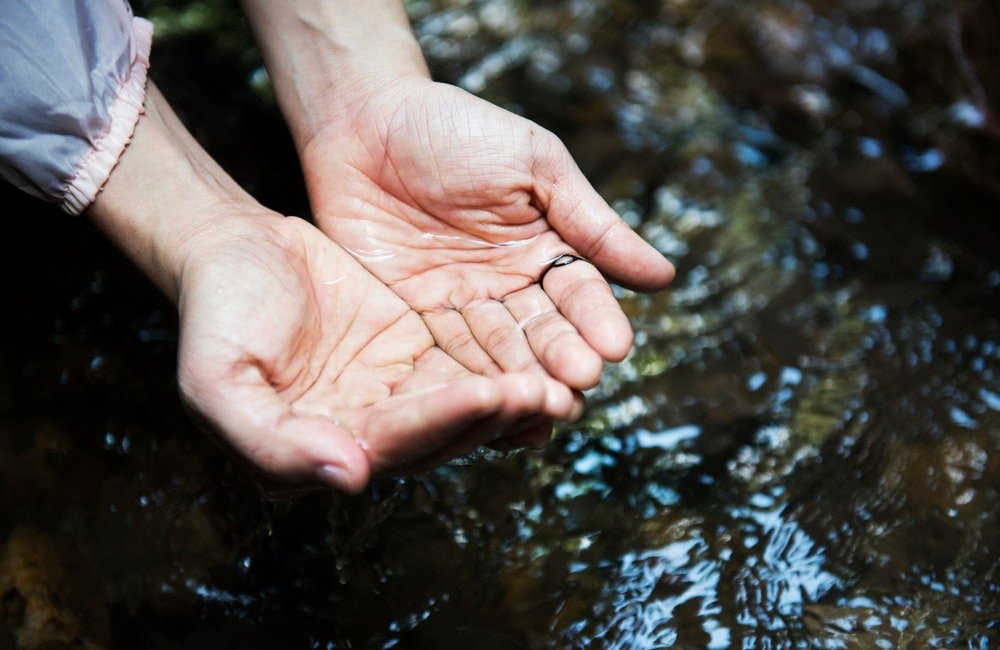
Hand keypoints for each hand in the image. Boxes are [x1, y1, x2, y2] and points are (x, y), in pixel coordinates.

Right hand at [175, 211, 579, 495]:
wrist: (233, 247)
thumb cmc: (216, 311)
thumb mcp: (216, 381)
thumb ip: (271, 443)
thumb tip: (352, 478)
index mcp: (315, 452)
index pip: (390, 446)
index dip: (440, 421)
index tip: (487, 393)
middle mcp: (360, 435)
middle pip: (438, 436)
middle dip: (490, 417)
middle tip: (543, 393)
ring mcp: (391, 396)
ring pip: (461, 409)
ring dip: (509, 402)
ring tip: (559, 384)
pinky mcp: (415, 355)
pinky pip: (465, 366)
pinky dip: (503, 368)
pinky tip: (544, 362)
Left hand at [300, 76, 674, 390]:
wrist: (366, 120)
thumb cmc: (457, 129)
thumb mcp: (535, 164)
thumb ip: (591, 222)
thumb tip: (665, 277)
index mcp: (545, 250)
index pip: (578, 292)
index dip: (595, 319)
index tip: (614, 346)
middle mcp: (508, 288)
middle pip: (541, 333)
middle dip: (560, 358)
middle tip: (579, 383)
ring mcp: (460, 308)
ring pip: (497, 354)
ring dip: (519, 381)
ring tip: (541, 407)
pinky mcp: (411, 321)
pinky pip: (442, 357)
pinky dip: (465, 384)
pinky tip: (486, 410)